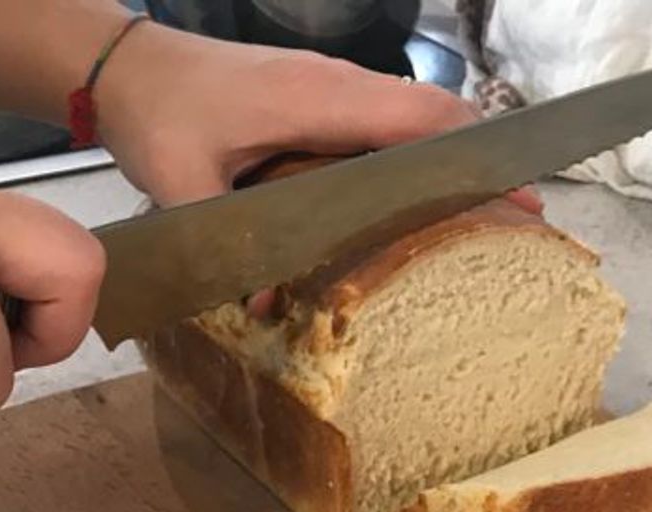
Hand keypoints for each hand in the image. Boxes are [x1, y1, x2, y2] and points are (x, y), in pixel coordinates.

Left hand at [93, 22, 542, 212]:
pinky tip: (421, 199)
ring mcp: (331, 87)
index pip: (421, 121)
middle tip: (528, 216)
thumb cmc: (156, 114)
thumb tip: (269, 307)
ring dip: (454, 157)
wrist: (123, 64)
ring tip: (489, 212)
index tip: (519, 193)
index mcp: (321, 99)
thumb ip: (228, 245)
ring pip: (414, 117)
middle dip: (484, 163)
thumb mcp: (182, 184)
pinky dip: (417, 153)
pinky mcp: (317, 98)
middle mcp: (338, 85)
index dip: (475, 157)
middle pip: (435, 116)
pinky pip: (384, 121)